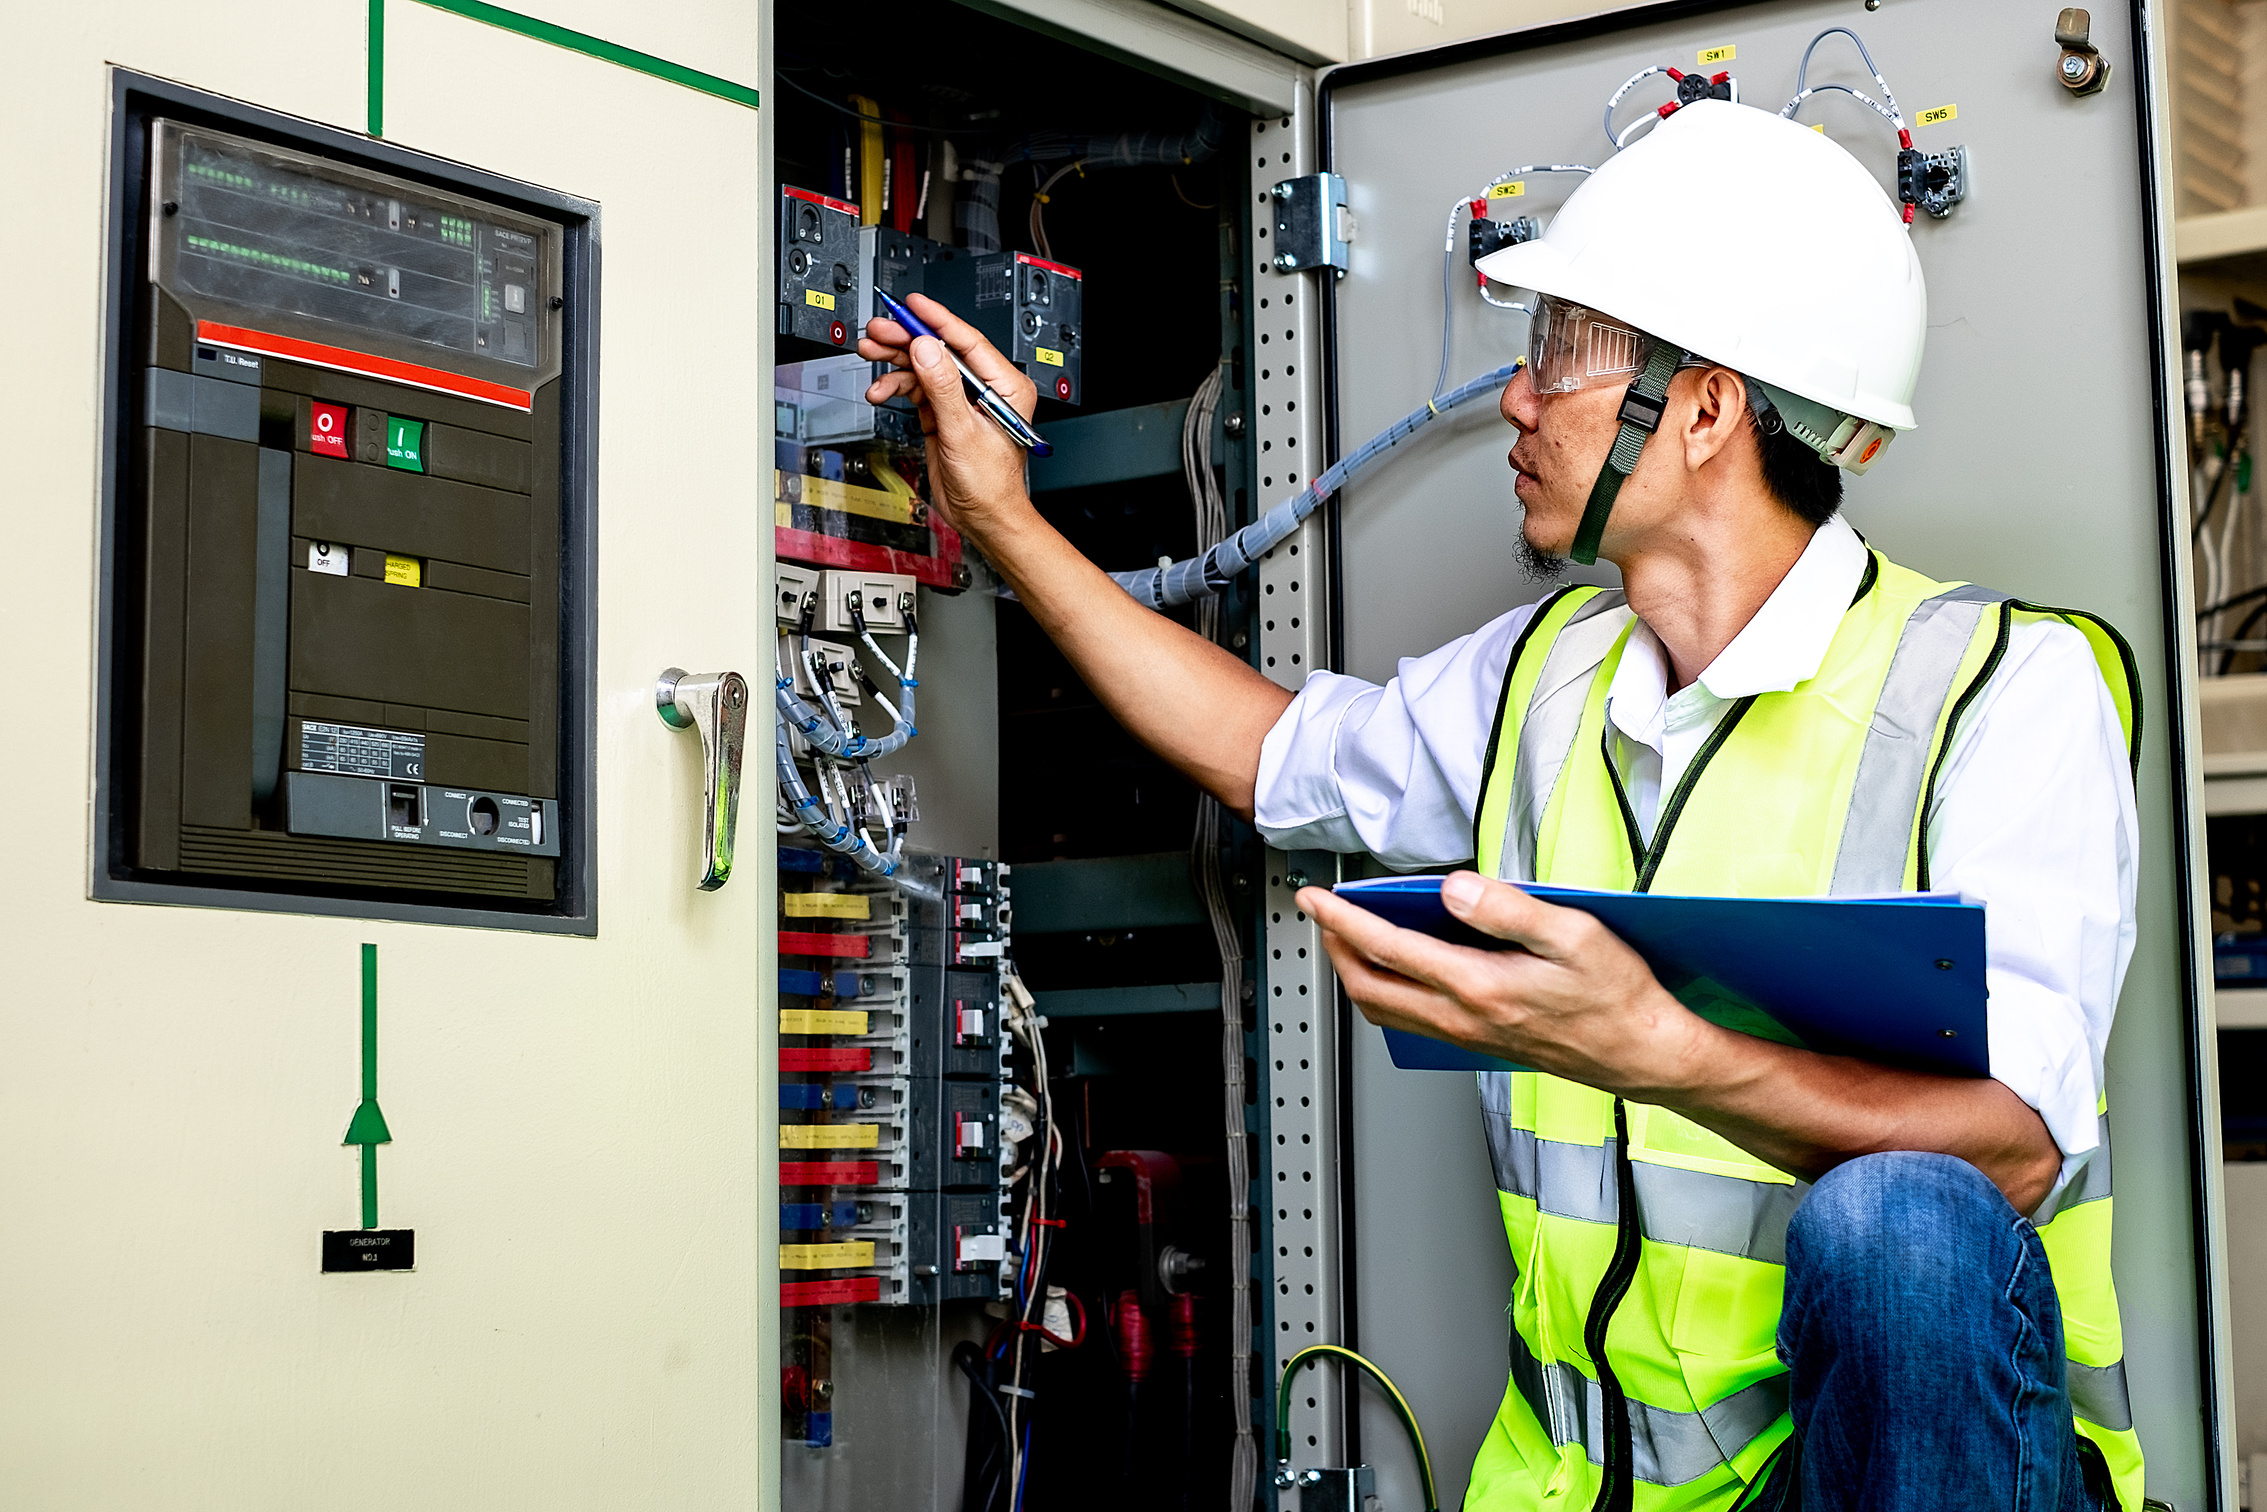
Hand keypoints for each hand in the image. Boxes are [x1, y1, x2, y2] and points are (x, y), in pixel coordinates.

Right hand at [860, 294, 1038, 543]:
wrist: (983, 518)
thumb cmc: (991, 485)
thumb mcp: (964, 433)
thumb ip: (944, 389)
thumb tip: (928, 349)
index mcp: (1004, 386)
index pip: (968, 341)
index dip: (937, 320)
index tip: (912, 305)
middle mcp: (983, 388)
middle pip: (940, 350)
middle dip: (906, 339)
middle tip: (877, 331)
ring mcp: (961, 399)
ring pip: (923, 366)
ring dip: (895, 362)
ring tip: (870, 354)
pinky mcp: (943, 412)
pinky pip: (917, 388)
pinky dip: (896, 386)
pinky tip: (880, 390)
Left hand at [1297, 870, 1714, 1098]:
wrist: (1643, 1053)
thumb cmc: (1618, 997)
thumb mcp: (1573, 934)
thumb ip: (1508, 909)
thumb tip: (1452, 889)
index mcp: (1479, 987)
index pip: (1389, 949)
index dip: (1343, 920)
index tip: (1316, 899)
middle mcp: (1464, 1018)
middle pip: (1370, 987)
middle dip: (1336, 949)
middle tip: (1322, 916)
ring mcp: (1468, 1036)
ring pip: (1387, 1010)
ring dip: (1357, 973)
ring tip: (1349, 938)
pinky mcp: (1478, 1043)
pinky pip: (1412, 1021)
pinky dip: (1388, 992)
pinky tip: (1400, 970)